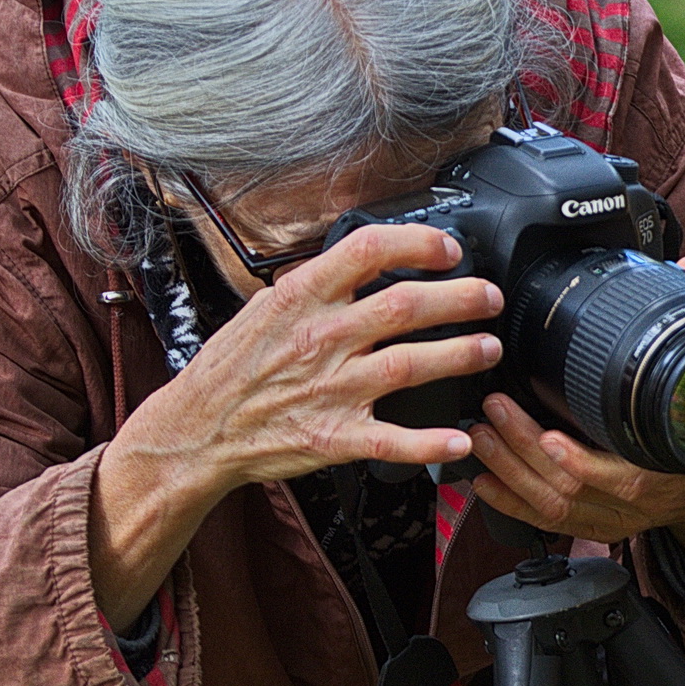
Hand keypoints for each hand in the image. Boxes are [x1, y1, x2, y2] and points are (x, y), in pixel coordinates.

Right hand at [91, 223, 506, 624]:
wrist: (195, 431)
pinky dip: (431, 442)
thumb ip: (313, 286)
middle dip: (460, 298)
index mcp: (302, 299)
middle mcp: (321, 339)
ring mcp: (330, 389)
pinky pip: (393, 439)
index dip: (418, 243)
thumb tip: (358, 260)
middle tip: (489, 298)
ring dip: (461, 355)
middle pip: (405, 306)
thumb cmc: (230, 370)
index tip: (448, 250)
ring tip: (489, 349)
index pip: (367, 251)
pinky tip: (461, 438)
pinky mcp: (334, 437)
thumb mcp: (262, 309)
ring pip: (411, 364)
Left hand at [467, 258, 684, 579]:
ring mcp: (613, 516)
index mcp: (668, 468)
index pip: (625, 477)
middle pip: (573, 488)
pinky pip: (546, 523)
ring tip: (481, 433)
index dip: (585, 464)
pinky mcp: (593, 525)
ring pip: (553, 506)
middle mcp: (637, 500)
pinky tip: (481, 480)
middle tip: (494, 407)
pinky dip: (510, 504)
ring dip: (511, 470)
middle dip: (526, 449)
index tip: (553, 435)